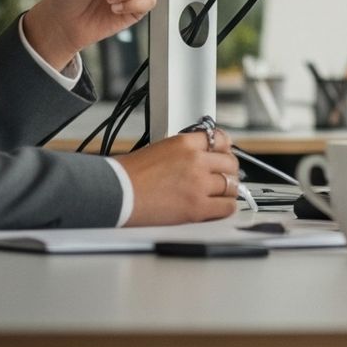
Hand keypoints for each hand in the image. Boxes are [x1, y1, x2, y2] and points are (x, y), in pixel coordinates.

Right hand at [117, 127, 243, 225]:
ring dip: (228, 189)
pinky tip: (219, 207)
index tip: (223, 154)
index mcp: (186, 143)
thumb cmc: (127, 174)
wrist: (114, 194)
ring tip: (221, 193)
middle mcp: (196, 160)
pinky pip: (226, 207)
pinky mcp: (196, 208)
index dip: (224, 149)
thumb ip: (184, 151)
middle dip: (228, 170)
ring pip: (231, 185)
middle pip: (230, 162)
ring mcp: (199, 184)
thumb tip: (199, 156)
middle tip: (223, 176)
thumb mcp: (159, 148)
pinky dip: (225, 207)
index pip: (221, 139)